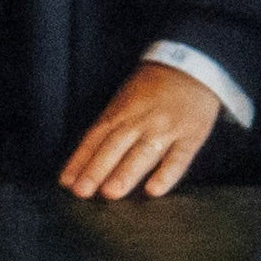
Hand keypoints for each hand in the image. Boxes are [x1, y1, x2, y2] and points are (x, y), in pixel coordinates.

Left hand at [61, 59, 224, 199]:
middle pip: (115, 147)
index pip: (96, 139)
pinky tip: (154, 190)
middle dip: (97, 169)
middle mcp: (141, 121)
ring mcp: (167, 129)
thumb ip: (109, 128)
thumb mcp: (124, 100)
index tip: (68, 183)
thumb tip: (85, 162)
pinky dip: (167, 174)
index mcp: (121, 113)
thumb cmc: (153, 89)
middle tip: (82, 191)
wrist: (193, 67)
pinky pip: (179, 158)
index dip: (80, 161)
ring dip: (126, 173)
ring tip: (111, 193)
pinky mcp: (192, 136)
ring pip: (143, 153)